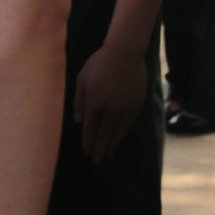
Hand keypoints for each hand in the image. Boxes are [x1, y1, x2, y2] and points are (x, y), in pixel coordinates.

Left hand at [72, 40, 146, 163]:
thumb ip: (79, 101)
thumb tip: (78, 121)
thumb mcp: (82, 79)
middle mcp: (110, 109)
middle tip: (96, 161)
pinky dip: (122, 133)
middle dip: (99, 149)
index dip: (88, 142)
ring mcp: (124, 108)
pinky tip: (118, 139)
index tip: (87, 152)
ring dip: (111, 144)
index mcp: (94, 103)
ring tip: (107, 154)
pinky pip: (128, 123)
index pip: (90, 129)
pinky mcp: (136, 104)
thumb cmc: (98, 63)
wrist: (124, 53)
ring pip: (117, 132)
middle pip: (103, 135)